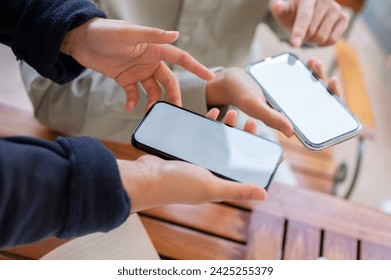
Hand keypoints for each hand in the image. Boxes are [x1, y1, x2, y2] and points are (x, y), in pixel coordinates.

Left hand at [61, 18, 213, 110]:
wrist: (79, 40)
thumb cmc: (104, 32)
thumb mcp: (128, 34)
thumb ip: (152, 36)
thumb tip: (176, 35)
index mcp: (154, 48)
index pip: (180, 57)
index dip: (195, 67)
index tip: (210, 76)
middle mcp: (149, 60)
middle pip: (168, 81)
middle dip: (173, 95)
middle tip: (175, 109)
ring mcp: (138, 71)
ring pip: (153, 90)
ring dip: (153, 102)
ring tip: (150, 112)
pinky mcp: (125, 78)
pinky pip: (134, 93)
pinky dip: (133, 101)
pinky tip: (130, 107)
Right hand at [117, 108, 265, 212]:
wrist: (145, 177)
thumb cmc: (177, 186)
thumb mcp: (211, 187)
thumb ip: (237, 189)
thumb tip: (265, 194)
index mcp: (219, 182)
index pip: (243, 169)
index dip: (254, 154)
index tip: (262, 138)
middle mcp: (210, 173)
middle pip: (231, 152)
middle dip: (241, 136)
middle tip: (247, 121)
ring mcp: (197, 162)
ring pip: (216, 142)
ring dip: (225, 128)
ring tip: (229, 113)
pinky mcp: (185, 152)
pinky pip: (200, 137)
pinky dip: (206, 125)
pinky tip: (211, 114)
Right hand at [205, 61, 341, 136]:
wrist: (230, 80)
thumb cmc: (240, 94)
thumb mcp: (254, 106)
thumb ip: (271, 118)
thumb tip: (292, 132)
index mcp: (285, 120)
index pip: (312, 120)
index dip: (327, 109)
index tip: (332, 91)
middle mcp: (289, 111)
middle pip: (315, 103)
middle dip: (325, 90)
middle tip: (329, 78)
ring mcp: (288, 99)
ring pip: (310, 90)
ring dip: (317, 77)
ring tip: (316, 63)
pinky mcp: (285, 89)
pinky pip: (302, 82)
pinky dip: (307, 72)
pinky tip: (309, 62)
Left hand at [270, 0, 348, 46]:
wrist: (304, 13)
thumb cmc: (292, 13)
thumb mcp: (282, 11)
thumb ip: (278, 9)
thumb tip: (277, 6)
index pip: (305, 16)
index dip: (299, 31)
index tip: (295, 44)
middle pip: (313, 30)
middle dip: (304, 37)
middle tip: (300, 34)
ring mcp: (336, 8)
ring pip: (323, 36)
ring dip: (313, 40)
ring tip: (309, 33)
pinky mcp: (344, 18)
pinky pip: (333, 39)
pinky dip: (323, 43)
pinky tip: (319, 36)